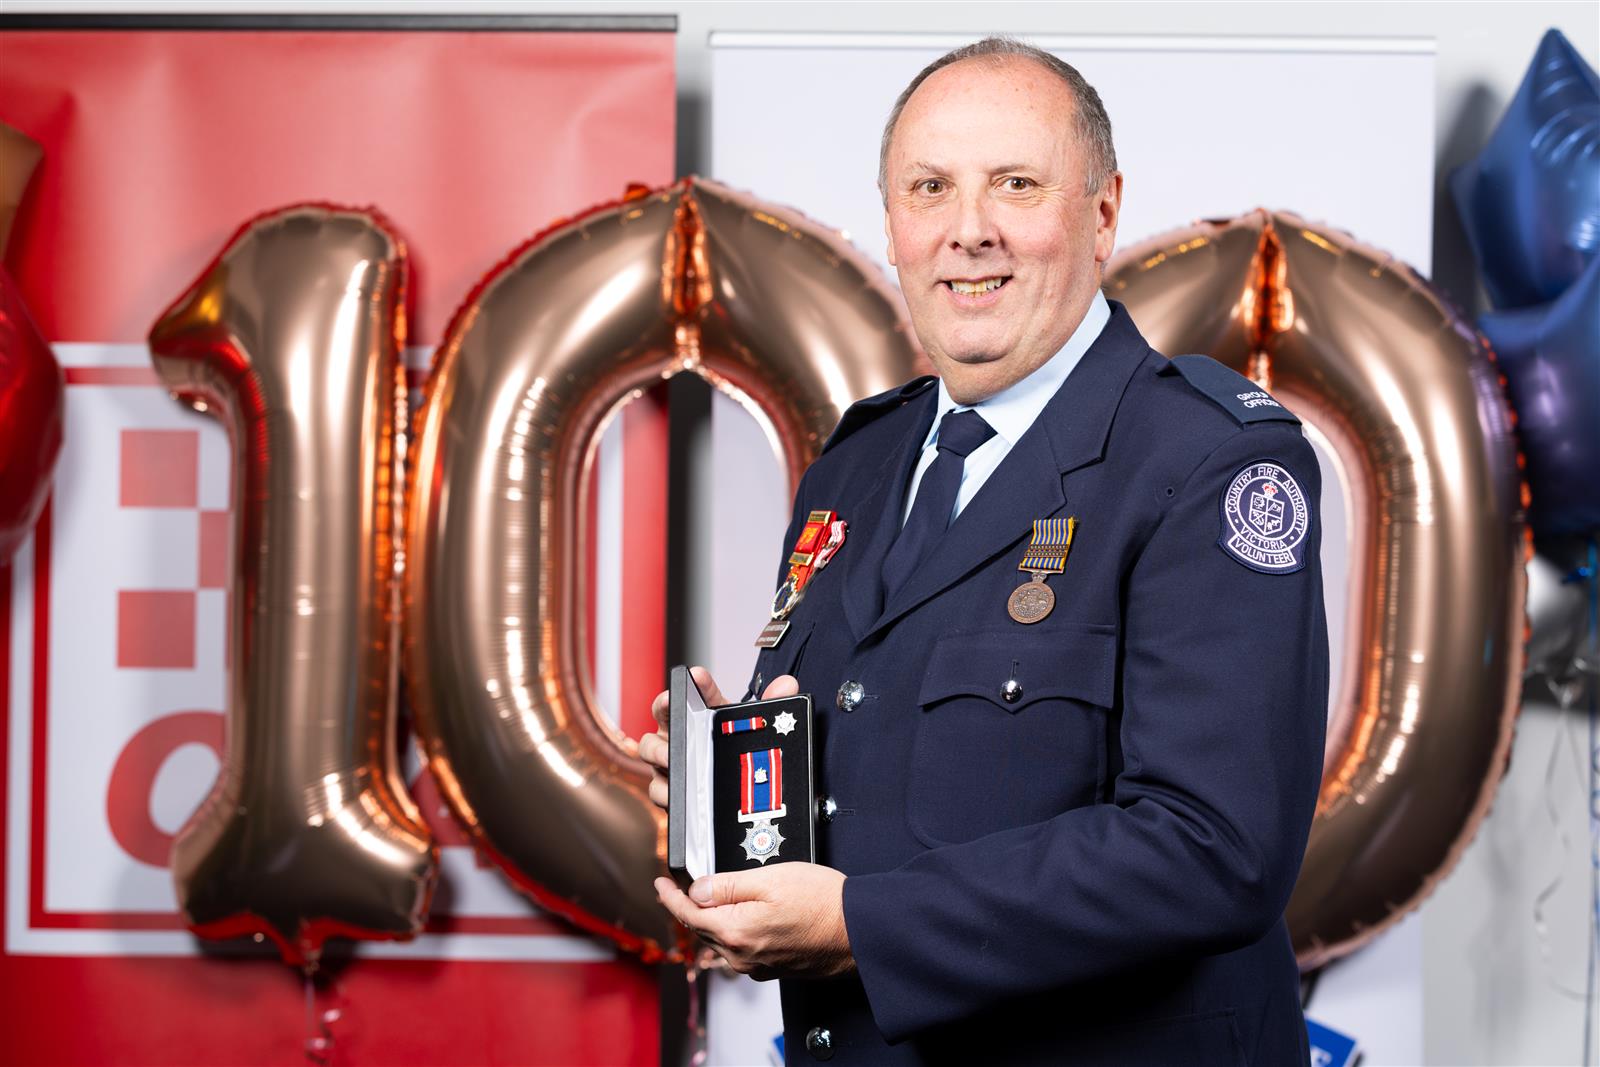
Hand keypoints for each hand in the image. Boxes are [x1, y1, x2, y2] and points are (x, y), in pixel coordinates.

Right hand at [638, 668, 798, 809]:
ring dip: (659, 757)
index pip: (681, 697)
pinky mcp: (672, 793)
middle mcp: (676, 739)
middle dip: (663, 722)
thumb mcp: (755, 728)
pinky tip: (677, 795)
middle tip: (676, 729)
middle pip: (658, 723)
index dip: (685, 686)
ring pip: (650, 756)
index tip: (696, 676)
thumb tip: (787, 685)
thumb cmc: (737, 751)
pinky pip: (658, 790)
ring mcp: (670, 766)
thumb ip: (772, 704)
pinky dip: (665, 791)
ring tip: (674, 763)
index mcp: (694, 718)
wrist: (739, 793)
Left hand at [653, 862, 853, 980]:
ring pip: (721, 941)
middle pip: (702, 929)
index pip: (688, 914)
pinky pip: (741, 950)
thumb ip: (727, 885)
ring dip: (711, 920)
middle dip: (688, 907)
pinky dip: (733, 932)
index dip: (670, 897)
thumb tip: (697, 889)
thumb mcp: (769, 878)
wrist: (859, 930)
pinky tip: (740, 918)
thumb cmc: (822, 902)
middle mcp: (742, 956)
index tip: (661, 884)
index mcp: (735, 931)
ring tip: (708, 900)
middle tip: (680, 887)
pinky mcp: (773, 968)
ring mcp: (757, 966)